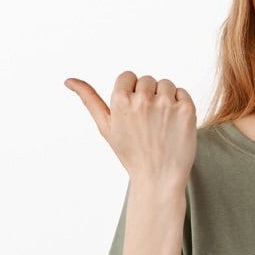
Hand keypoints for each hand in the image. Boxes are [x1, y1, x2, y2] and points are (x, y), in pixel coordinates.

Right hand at [64, 71, 196, 190]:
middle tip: (148, 123)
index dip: (130, 94)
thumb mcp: (106, 127)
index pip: (127, 76)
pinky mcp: (186, 109)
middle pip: (147, 80)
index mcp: (120, 100)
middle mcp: (142, 99)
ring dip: (165, 99)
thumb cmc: (131, 153)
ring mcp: (166, 104)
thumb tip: (68, 80)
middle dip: (147, 97)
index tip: (133, 113)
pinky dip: (180, 105)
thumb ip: (89, 99)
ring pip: (165, 84)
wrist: (159, 178)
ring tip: (161, 124)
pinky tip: (174, 125)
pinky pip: (182, 93)